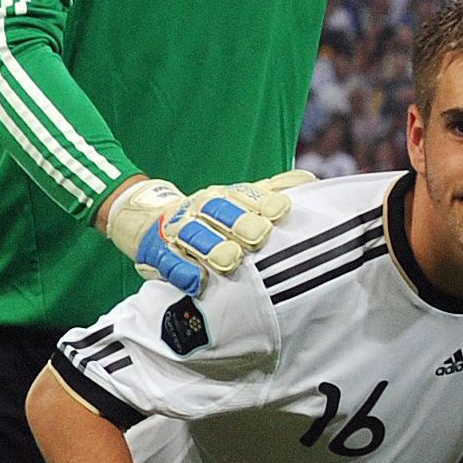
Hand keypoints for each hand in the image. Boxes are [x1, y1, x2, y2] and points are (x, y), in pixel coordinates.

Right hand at [99, 171, 312, 296]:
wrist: (152, 220)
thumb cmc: (213, 215)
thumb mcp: (240, 198)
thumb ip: (272, 190)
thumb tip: (310, 181)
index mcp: (225, 196)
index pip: (245, 194)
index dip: (263, 201)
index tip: (281, 210)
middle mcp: (201, 209)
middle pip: (221, 212)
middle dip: (240, 222)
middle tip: (259, 235)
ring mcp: (180, 231)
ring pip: (195, 235)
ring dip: (212, 247)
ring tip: (230, 260)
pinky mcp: (160, 254)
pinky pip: (170, 262)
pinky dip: (183, 272)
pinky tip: (197, 281)